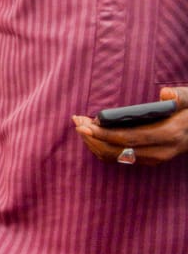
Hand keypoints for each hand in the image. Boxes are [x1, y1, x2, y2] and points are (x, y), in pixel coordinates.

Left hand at [71, 86, 187, 165]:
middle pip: (117, 151)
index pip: (129, 138)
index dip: (103, 133)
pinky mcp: (149, 159)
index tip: (84, 124)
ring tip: (80, 124)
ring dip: (94, 143)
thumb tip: (166, 94)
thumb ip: (181, 96)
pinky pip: (120, 158)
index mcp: (169, 134)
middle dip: (92, 138)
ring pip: (116, 157)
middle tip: (76, 122)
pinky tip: (92, 133)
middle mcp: (160, 151)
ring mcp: (155, 158)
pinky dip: (102, 147)